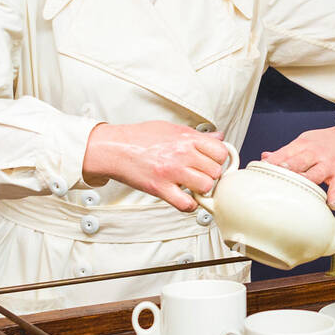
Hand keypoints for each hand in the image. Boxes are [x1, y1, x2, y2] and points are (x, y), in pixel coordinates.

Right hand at [82, 121, 228, 212]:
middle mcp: (181, 154)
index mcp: (186, 138)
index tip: (212, 162)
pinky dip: (189, 205)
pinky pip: (186, 204)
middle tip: (199, 175)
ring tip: (191, 186)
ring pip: (205, 187)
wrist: (114, 148)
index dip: (219, 159)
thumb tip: (218, 137)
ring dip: (200, 190)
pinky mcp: (160, 188)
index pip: (221, 151)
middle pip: (215, 171)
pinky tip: (184, 198)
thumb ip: (197, 135)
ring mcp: (171, 172)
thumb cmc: (139, 138)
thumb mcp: (171, 128)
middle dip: (209, 175)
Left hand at [261, 118, 334, 209]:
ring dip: (305, 182)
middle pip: (298, 162)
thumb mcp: (306, 141)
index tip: (257, 173)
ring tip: (296, 191)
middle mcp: (315, 153)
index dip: (271, 163)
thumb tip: (264, 158)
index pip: (284, 153)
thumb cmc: (327, 142)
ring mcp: (329, 165)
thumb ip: (286, 152)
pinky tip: (331, 205)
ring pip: (315, 174)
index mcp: (303, 145)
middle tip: (273, 178)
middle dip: (285, 169)